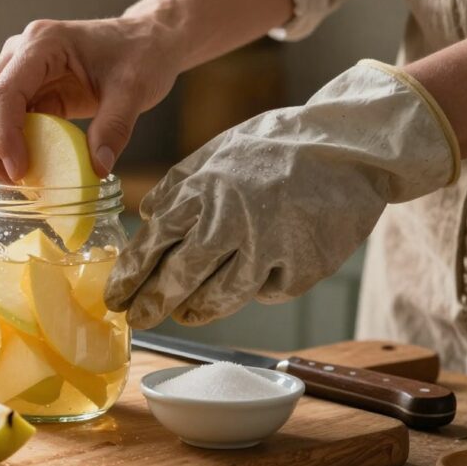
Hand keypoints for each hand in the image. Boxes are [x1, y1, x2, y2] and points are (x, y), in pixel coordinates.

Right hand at [0, 16, 179, 182]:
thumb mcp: (134, 90)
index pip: (4, 92)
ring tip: (14, 181)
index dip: (4, 136)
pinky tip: (24, 169)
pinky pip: (2, 121)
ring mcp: (18, 70)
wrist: (146, 41)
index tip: (19, 172)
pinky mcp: (26, 90)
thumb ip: (115, 127)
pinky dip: (5, 147)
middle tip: (8, 184)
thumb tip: (96, 169)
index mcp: (42, 44)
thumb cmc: (141, 55)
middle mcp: (20, 52)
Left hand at [104, 60, 459, 328]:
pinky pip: (267, 291)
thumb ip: (179, 185)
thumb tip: (147, 216)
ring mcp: (268, 248)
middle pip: (179, 278)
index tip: (115, 296)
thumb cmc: (280, 146)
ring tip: (185, 313)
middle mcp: (230, 222)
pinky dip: (257, 288)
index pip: (153, 243)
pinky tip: (256, 277)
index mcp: (204, 191)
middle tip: (138, 319)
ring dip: (196, 309)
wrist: (351, 147)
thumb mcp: (220, 151)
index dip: (130, 276)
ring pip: (220, 297)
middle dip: (152, 304)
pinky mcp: (302, 268)